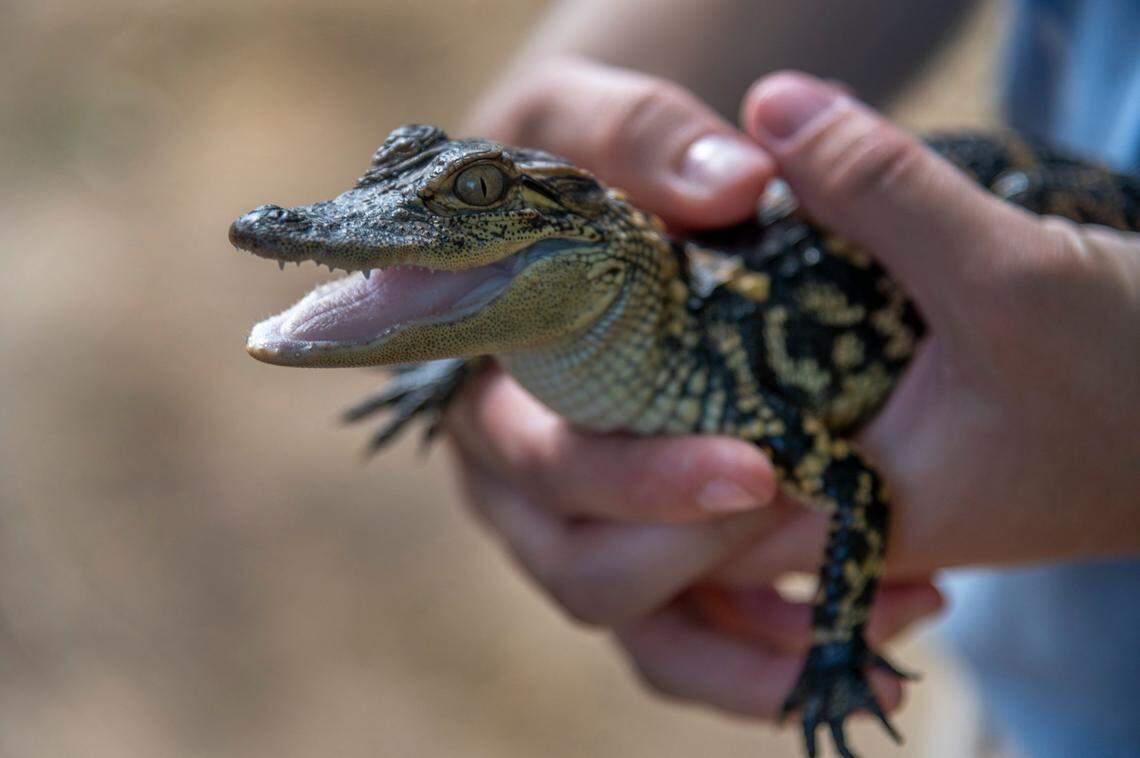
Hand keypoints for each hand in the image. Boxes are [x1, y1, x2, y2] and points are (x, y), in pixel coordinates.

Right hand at [449, 59, 946, 718]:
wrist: (594, 214)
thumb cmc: (572, 169)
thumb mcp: (584, 118)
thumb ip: (641, 136)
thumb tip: (739, 183)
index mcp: (484, 392)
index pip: (536, 464)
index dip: (633, 483)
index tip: (750, 469)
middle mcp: (517, 485)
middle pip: (583, 570)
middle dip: (702, 558)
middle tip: (821, 515)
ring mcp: (576, 530)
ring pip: (641, 632)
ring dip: (757, 639)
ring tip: (889, 597)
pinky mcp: (638, 561)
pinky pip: (691, 646)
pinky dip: (775, 657)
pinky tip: (876, 620)